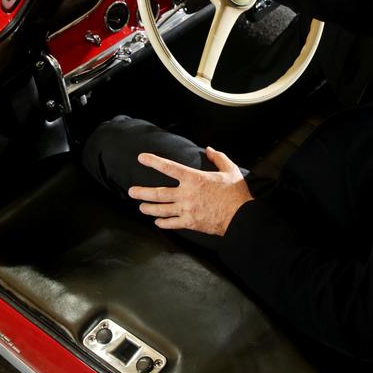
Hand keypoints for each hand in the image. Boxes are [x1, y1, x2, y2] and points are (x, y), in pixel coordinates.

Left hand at [129, 147, 250, 235]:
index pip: (169, 167)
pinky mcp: (190, 223)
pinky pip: (172, 223)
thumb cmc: (235, 193)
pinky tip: (157, 222)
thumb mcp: (230, 170)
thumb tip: (208, 149)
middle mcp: (186, 194)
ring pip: (162, 209)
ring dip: (149, 208)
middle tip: (131, 191)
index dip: (153, 161)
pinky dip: (163, 223)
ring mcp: (186, 210)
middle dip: (142, 192)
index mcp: (194, 179)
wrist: (240, 216)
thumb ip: (218, 157)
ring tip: (141, 207)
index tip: (141, 158)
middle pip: (158, 193)